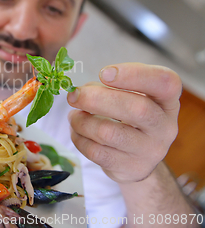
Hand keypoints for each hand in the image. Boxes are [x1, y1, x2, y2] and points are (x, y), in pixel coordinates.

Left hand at [67, 62, 180, 183]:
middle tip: (73, 95)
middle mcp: (165, 127)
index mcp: (167, 101)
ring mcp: (150, 151)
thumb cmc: (129, 117)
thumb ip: (108, 88)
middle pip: (137, 109)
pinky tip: (77, 131)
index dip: (134, 74)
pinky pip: (96, 152)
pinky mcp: (131, 169)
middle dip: (97, 99)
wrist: (137, 158)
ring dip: (82, 121)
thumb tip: (79, 93)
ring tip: (74, 116)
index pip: (165, 82)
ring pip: (109, 133)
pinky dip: (79, 139)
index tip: (104, 73)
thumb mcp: (128, 97)